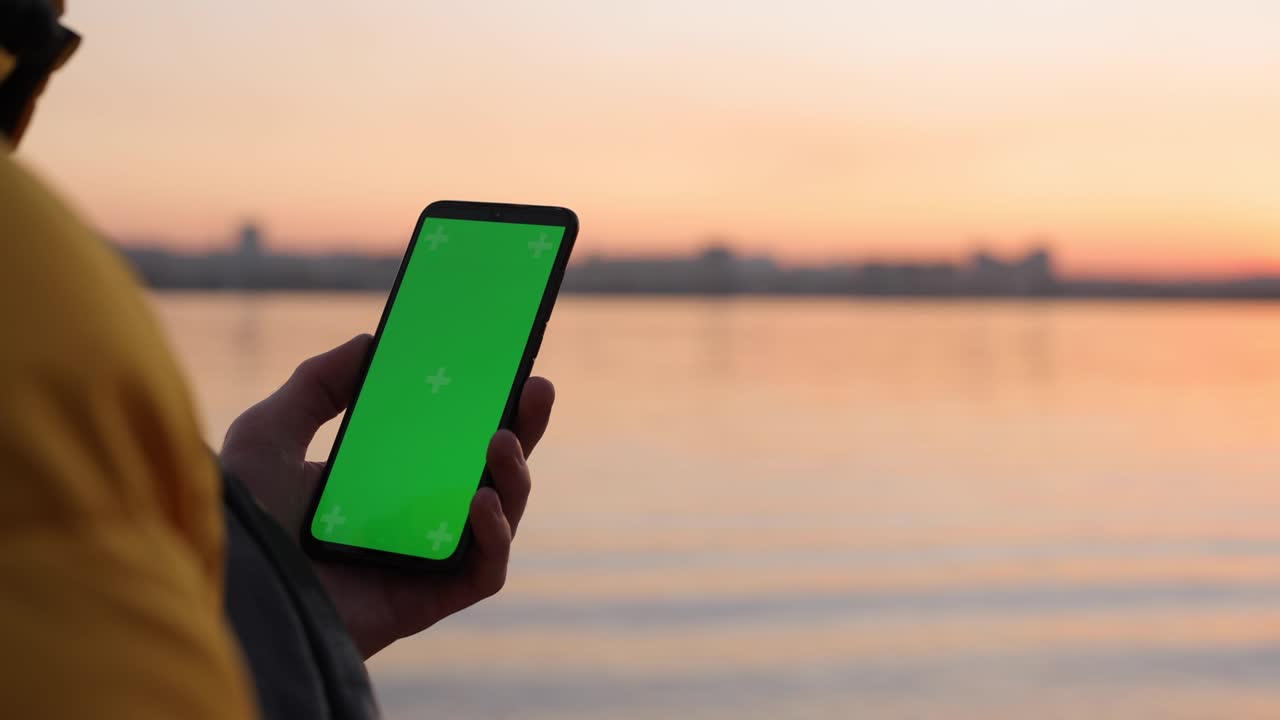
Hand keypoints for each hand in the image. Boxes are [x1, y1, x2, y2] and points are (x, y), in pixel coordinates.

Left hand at [219, 334, 553, 657]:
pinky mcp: (428, 602)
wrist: (231, 590)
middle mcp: (410, 520)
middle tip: (538, 387)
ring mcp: (423, 561)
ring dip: (516, 477)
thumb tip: (370, 342)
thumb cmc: (239, 520)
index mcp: (380, 481)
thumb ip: (317, 384)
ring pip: (500, 519)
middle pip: (488, 473)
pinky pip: (486, 572)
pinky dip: (496, 536)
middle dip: (523, 430)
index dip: (483, 405)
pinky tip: (482, 502)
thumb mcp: (270, 432)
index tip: (504, 366)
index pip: (447, 440)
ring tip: (504, 440)